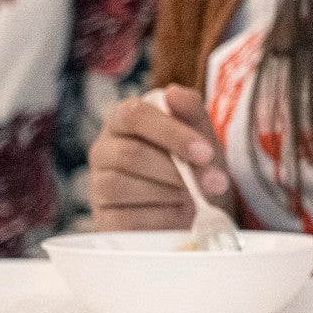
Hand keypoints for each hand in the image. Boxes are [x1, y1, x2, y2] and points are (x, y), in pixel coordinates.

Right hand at [88, 85, 233, 230]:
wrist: (199, 208)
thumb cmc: (194, 162)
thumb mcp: (200, 134)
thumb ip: (190, 110)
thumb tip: (174, 93)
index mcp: (124, 119)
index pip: (135, 115)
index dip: (172, 133)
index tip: (206, 152)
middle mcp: (104, 149)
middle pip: (130, 155)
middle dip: (178, 170)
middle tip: (214, 182)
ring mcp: (98, 186)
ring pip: (122, 186)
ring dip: (169, 193)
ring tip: (193, 195)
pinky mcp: (104, 219)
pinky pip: (124, 219)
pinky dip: (160, 217)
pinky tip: (178, 213)